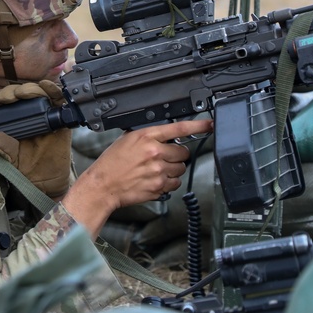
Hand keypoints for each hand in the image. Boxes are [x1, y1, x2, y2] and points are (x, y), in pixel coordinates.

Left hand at [0, 81, 71, 198]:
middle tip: (7, 98)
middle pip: (21, 93)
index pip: (5, 101)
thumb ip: (4, 149)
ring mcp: (46, 114)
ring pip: (38, 92)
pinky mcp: (61, 119)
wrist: (45, 183)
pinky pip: (59, 100)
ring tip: (22, 93)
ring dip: (30, 88)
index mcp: (13, 120)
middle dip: (13, 91)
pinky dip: (53, 89)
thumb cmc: (26, 168)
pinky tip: (46, 86)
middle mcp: (29, 114)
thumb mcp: (11, 159)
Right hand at [62, 119, 213, 237]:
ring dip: (173, 169)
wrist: (103, 185)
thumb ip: (148, 137)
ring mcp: (158, 171)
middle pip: (183, 152)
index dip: (198, 126)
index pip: (179, 128)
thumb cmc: (111, 164)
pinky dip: (168, 182)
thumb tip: (165, 136)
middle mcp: (155, 153)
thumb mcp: (127, 140)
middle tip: (163, 157)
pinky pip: (174, 183)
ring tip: (156, 170)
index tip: (210, 125)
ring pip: (180, 168)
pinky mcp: (159, 187)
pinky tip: (155, 180)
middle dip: (176, 155)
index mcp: (146, 137)